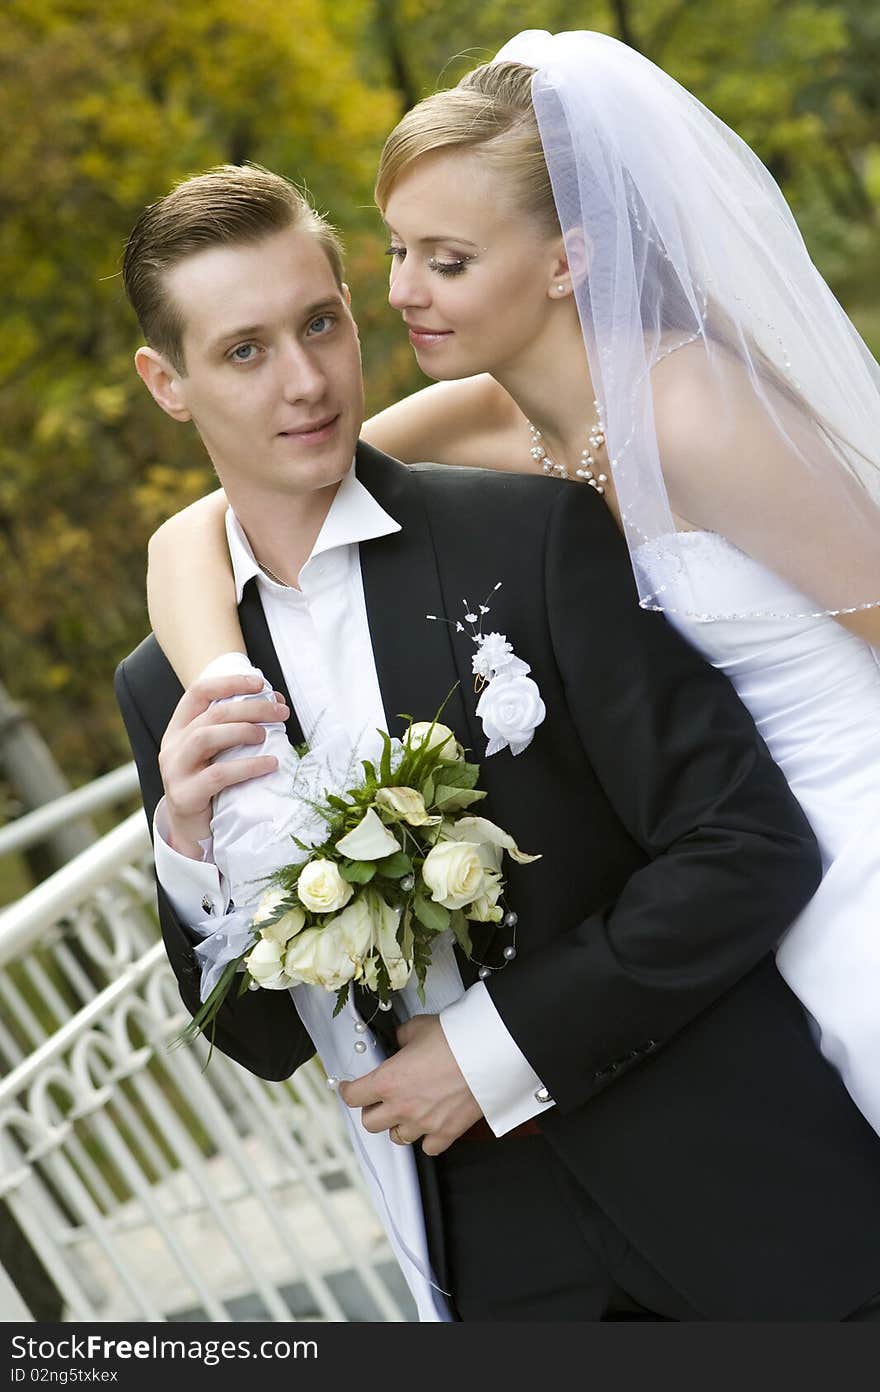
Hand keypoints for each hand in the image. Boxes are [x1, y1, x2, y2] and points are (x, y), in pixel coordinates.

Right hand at [159, 672, 289, 857]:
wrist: (190, 831)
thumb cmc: (211, 785)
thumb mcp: (217, 753)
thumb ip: (235, 729)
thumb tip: (276, 704)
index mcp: (179, 729)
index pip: (198, 692)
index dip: (228, 683)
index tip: (260, 683)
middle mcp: (173, 746)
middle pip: (211, 715)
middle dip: (250, 708)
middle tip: (280, 712)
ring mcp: (175, 771)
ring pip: (207, 738)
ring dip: (243, 731)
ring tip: (267, 735)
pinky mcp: (185, 795)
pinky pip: (218, 775)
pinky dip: (248, 766)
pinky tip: (270, 764)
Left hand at [338, 1014, 482, 1155]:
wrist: (489, 1052)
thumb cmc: (454, 1038)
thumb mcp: (418, 1027)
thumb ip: (401, 1038)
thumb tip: (399, 1042)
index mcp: (388, 1081)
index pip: (353, 1096)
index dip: (347, 1090)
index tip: (349, 1088)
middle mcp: (401, 1106)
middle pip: (370, 1123)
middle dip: (371, 1110)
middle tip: (379, 1099)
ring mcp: (424, 1123)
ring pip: (397, 1138)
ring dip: (397, 1125)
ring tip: (406, 1112)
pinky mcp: (447, 1132)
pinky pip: (428, 1148)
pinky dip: (427, 1139)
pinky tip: (430, 1125)